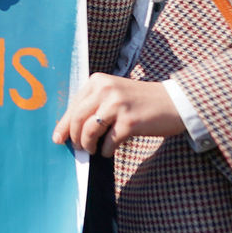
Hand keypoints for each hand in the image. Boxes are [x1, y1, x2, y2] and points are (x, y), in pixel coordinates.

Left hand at [53, 74, 185, 155]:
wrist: (173, 103)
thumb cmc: (141, 101)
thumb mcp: (114, 94)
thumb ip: (95, 104)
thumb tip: (72, 128)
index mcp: (98, 81)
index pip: (73, 105)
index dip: (64, 124)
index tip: (57, 138)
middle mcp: (105, 89)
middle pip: (77, 118)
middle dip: (74, 137)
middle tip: (76, 148)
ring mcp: (117, 105)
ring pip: (90, 130)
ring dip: (88, 145)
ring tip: (92, 150)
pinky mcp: (129, 122)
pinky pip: (108, 142)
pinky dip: (106, 150)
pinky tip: (109, 151)